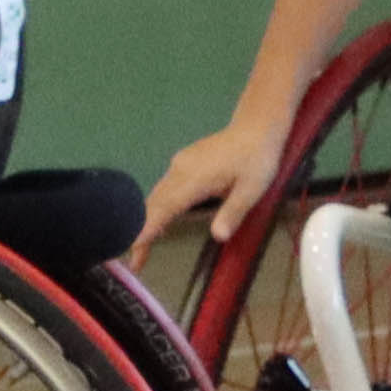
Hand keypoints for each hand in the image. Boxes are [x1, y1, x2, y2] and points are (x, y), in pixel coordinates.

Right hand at [140, 116, 275, 258]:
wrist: (256, 127)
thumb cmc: (257, 159)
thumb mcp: (252, 189)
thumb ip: (233, 212)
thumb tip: (218, 236)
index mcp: (196, 178)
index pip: (165, 207)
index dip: (147, 227)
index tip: (132, 246)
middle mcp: (180, 170)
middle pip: (154, 204)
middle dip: (141, 232)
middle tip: (136, 263)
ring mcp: (179, 164)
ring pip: (157, 196)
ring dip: (147, 220)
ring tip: (141, 247)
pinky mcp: (182, 162)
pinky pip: (164, 188)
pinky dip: (157, 208)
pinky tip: (159, 222)